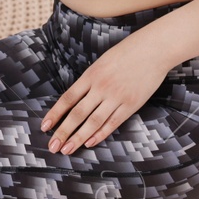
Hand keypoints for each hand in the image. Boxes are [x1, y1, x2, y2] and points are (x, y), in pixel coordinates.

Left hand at [41, 31, 174, 154]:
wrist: (154, 49)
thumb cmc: (127, 53)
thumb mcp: (102, 62)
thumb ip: (89, 81)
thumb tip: (75, 100)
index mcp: (91, 75)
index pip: (67, 99)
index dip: (55, 114)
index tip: (44, 127)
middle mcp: (101, 87)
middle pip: (77, 114)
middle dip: (63, 132)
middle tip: (52, 147)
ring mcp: (116, 97)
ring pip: (93, 122)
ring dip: (78, 138)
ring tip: (67, 150)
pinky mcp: (131, 104)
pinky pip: (112, 123)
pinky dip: (100, 134)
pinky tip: (89, 143)